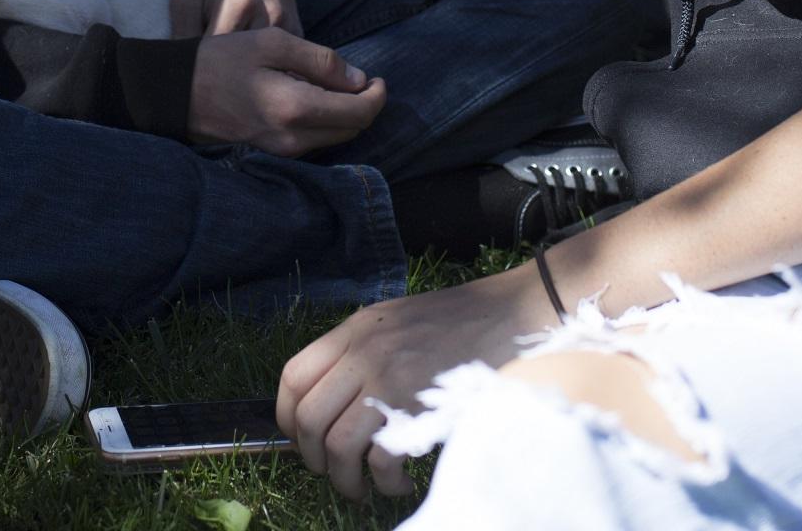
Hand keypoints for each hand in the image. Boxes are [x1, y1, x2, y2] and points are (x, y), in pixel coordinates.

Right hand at [186, 27, 384, 155]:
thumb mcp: (272, 42)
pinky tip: (311, 98)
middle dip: (364, 105)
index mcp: (296, 109)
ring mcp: (281, 152)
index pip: (360, 113)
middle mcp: (293, 140)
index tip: (377, 77)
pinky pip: (312, 141)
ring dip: (343, 114)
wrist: (174, 93)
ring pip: (333, 137)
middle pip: (352, 130)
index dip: (377, 95)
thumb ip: (320, 60)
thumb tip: (358, 79)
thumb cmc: (221, 60)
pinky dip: (322, 121)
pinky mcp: (271, 155)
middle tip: (360, 80)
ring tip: (333, 85)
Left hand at [278, 264, 555, 501]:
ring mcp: (390, 380)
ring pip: (337, 446)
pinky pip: (380, 458)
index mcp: (355, 329)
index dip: (287, 417)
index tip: (301, 439)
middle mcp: (364, 353)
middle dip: (314, 458)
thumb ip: (360, 350)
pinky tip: (398, 481)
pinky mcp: (419, 407)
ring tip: (362, 487)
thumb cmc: (459, 321)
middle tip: (333, 472)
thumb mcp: (396, 319)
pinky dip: (384, 480)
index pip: (293, 376)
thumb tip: (329, 398)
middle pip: (308, 418)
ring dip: (344, 479)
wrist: (514, 313)